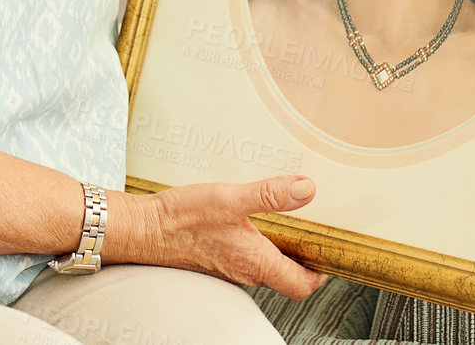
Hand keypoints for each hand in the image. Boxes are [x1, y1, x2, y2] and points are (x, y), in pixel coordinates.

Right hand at [113, 175, 324, 299]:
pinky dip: (258, 243)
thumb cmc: (182, 220)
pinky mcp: (215, 258)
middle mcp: (245, 272)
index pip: (301, 285)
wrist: (143, 230)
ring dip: (281, 250)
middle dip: (305, 259)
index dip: (321, 274)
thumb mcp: (230, 199)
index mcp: (256, 263)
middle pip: (286, 277)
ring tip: (291, 222)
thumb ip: (270, 195)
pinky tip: (253, 220)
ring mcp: (229, 267)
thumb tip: (305, 190)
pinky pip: (246, 257)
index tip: (331, 255)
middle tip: (316, 234)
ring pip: (266, 267)